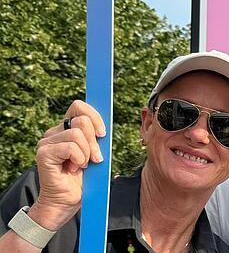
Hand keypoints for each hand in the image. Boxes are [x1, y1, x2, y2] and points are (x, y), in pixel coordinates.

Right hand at [29, 100, 105, 230]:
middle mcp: (54, 132)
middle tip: (94, 158)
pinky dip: (79, 158)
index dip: (94, 115)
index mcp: (67, 129)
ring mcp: (47, 142)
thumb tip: (104, 125)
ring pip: (78, 133)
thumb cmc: (83, 179)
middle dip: (95, 140)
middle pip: (82, 119)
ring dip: (87, 152)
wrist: (67, 202)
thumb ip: (97, 137)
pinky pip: (71, 146)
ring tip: (81, 165)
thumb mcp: (95, 153)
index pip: (78, 107)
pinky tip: (74, 169)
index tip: (103, 133)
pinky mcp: (44, 153)